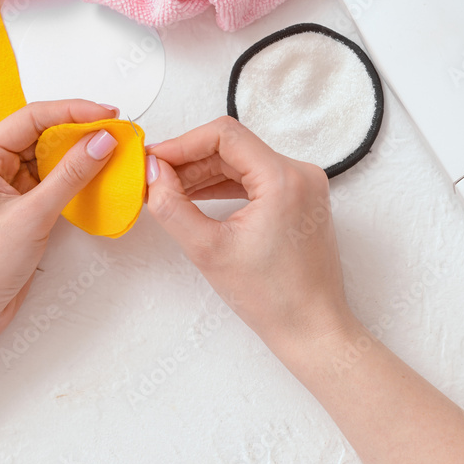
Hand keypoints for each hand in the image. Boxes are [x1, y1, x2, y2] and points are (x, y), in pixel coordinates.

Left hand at [0, 100, 119, 351]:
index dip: (72, 111)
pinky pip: (52, 184)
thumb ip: (70, 175)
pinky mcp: (21, 210)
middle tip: (116, 132)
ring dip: (79, 156)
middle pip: (42, 134)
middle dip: (79, 132)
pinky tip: (97, 178)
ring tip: (112, 153)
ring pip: (50, 159)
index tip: (107, 115)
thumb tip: (102, 141)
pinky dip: (75, 180)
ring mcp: (7, 189)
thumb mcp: (31, 215)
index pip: (32, 118)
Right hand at [145, 117, 354, 357]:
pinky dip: (224, 184)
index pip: (224, 135)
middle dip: (189, 159)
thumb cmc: (271, 297)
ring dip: (203, 172)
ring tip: (168, 190)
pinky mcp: (300, 199)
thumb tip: (152, 173)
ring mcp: (304, 185)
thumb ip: (172, 206)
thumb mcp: (208, 250)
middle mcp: (300, 173)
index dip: (182, 143)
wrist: (311, 328)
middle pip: (232, 146)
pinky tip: (196, 197)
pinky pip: (255, 177)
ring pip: (242, 161)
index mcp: (284, 178)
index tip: (153, 160)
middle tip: (154, 177)